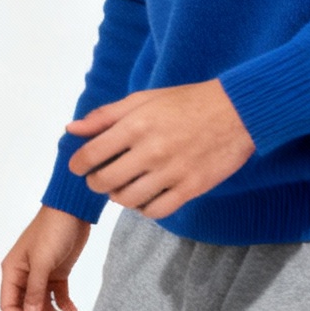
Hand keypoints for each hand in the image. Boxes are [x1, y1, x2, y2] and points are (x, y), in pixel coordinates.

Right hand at [0, 206, 91, 310]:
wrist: (71, 213)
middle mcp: (24, 275)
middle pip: (26, 307)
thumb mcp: (43, 262)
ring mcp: (41, 274)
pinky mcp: (57, 273)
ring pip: (42, 303)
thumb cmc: (51, 233)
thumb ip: (36, 290)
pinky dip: (64, 305)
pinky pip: (58, 294)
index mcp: (13, 270)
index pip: (9, 303)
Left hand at [66, 79, 253, 218]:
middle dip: (95, 183)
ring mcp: (172, 172)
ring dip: (118, 196)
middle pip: (105, 181)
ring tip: (122, 187)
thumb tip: (72, 129)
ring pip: (128, 200)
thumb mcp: (142, 99)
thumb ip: (104, 116)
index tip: (78, 167)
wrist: (237, 112)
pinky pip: (157, 211)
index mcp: (135, 126)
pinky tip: (145, 197)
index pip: (90, 155)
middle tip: (98, 178)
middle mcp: (150, 151)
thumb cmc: (186, 102)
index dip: (78, 165)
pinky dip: (145, 208)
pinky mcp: (192, 188)